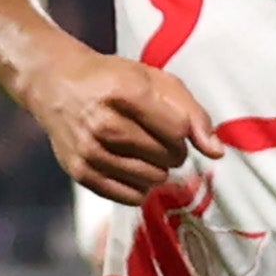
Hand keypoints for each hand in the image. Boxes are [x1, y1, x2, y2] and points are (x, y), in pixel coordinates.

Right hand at [22, 48, 221, 204]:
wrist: (57, 84)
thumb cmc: (114, 80)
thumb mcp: (156, 81)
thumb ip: (192, 113)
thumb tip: (218, 152)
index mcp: (126, 92)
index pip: (177, 130)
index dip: (186, 134)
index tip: (177, 129)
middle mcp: (103, 122)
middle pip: (165, 156)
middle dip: (174, 152)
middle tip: (160, 141)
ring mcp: (89, 149)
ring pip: (149, 179)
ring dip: (159, 171)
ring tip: (148, 154)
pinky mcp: (78, 171)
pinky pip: (127, 196)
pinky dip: (140, 188)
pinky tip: (135, 170)